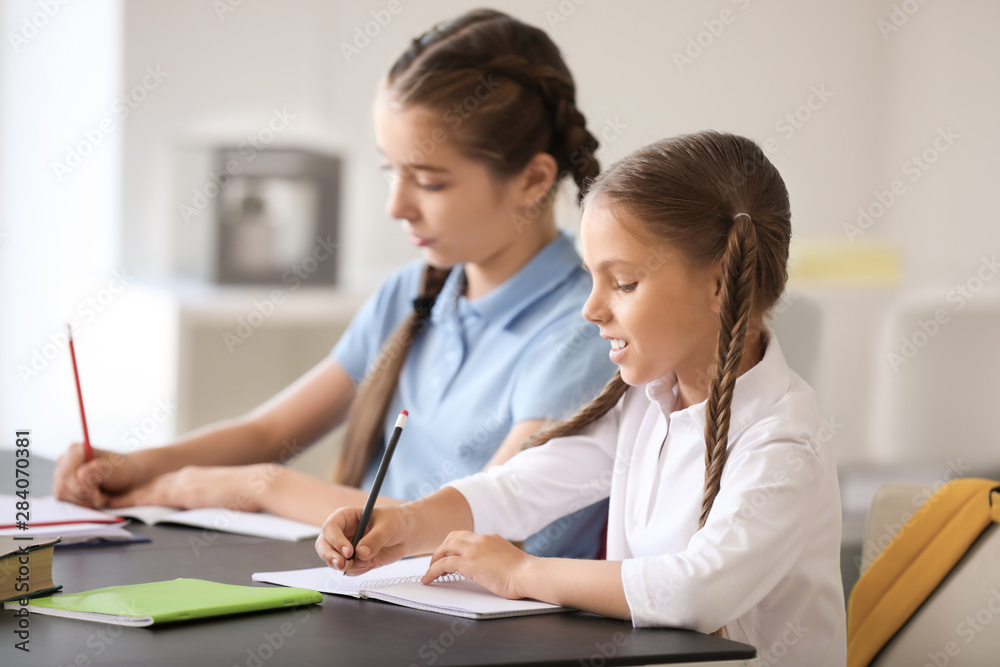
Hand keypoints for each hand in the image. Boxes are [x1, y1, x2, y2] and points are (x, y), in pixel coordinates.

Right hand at [53, 443, 140, 506]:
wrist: (130, 481)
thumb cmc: (122, 471)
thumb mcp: (114, 468)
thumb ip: (97, 471)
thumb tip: (81, 475)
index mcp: (75, 450)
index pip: (66, 472)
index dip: (78, 485)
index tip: (95, 490)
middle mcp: (65, 462)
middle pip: (63, 485)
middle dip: (83, 494)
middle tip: (100, 494)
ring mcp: (63, 477)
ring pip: (62, 495)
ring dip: (84, 500)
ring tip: (100, 495)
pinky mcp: (65, 491)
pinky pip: (65, 502)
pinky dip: (81, 504)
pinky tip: (93, 499)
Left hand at [105, 464, 277, 511]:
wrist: (261, 484)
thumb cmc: (250, 495)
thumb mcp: (224, 498)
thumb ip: (209, 502)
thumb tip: (205, 512)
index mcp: (194, 479)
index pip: (160, 485)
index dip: (140, 492)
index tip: (124, 498)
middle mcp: (185, 477)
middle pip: (148, 486)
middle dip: (125, 493)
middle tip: (102, 499)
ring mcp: (183, 483)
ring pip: (145, 490)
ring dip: (123, 497)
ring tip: (100, 503)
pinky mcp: (184, 492)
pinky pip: (150, 497)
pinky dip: (132, 500)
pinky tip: (116, 506)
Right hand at [316, 505, 415, 573]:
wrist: (406, 534)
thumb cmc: (395, 522)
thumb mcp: (387, 526)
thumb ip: (374, 539)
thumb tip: (361, 553)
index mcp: (346, 517)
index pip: (330, 527)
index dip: (336, 540)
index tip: (349, 551)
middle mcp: (342, 533)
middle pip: (323, 545)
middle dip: (330, 557)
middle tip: (343, 565)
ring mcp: (346, 548)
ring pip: (333, 561)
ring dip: (348, 566)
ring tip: (368, 562)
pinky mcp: (354, 561)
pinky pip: (347, 570)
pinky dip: (357, 571)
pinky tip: (371, 563)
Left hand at [422, 531, 533, 599]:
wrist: (528, 574)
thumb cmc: (524, 573)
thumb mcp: (507, 559)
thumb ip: (496, 558)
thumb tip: (490, 567)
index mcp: (490, 539)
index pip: (466, 537)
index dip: (454, 545)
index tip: (449, 554)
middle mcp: (480, 540)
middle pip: (452, 538)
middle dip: (442, 549)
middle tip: (437, 562)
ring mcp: (474, 550)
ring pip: (445, 548)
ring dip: (435, 559)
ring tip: (430, 571)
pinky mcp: (469, 563)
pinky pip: (443, 564)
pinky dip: (432, 571)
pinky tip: (428, 579)